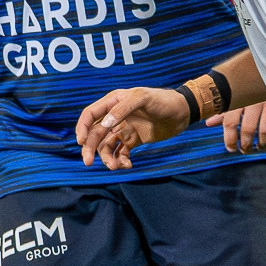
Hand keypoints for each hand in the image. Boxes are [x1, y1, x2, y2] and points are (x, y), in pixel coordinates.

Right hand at [74, 86, 191, 167]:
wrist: (184, 111)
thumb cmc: (164, 100)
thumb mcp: (142, 98)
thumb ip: (121, 109)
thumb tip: (105, 124)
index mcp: (113, 102)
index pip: (90, 115)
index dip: (82, 128)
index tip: (81, 142)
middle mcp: (114, 116)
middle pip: (95, 134)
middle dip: (90, 149)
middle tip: (88, 163)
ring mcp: (123, 129)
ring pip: (106, 146)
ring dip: (107, 158)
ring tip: (116, 166)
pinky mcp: (132, 140)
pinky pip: (120, 152)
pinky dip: (120, 160)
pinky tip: (128, 164)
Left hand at [209, 98, 265, 152]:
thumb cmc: (252, 88)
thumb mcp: (237, 97)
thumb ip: (224, 111)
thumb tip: (208, 123)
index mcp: (239, 98)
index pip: (229, 122)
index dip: (229, 139)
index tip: (231, 149)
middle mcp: (254, 100)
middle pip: (247, 129)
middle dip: (246, 144)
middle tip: (246, 150)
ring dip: (263, 143)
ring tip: (261, 146)